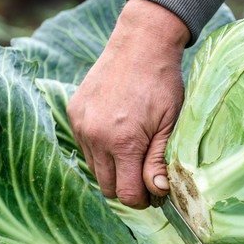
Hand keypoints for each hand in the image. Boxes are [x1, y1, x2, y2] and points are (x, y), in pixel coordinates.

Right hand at [67, 0, 189, 207]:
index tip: (154, 192)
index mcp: (123, 142)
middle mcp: (96, 137)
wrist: (140, 44)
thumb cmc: (162, 83)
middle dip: (127, 187)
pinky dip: (100, 150)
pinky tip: (118, 134)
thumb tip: (157, 191)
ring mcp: (81, 124)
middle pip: (107, 187)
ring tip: (134, 152)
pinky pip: (85, 147)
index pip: (126, 194)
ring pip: (94, 169)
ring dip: (113, 169)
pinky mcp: (74, 113)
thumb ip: (159, 160)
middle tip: (146, 175)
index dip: (142, 199)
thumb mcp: (169, 123)